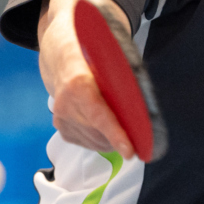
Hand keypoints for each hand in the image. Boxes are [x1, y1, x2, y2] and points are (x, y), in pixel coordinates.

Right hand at [38, 0, 134, 159]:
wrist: (59, 53)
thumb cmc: (89, 52)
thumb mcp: (106, 52)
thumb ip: (122, 72)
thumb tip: (143, 96)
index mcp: (78, 83)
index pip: (99, 115)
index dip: (115, 135)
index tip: (130, 151)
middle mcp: (65, 103)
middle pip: (99, 133)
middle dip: (121, 138)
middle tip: (139, 136)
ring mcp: (60, 117)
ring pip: (94, 142)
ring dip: (111, 140)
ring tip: (122, 128)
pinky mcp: (60, 127)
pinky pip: (87, 142)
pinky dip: (100, 138)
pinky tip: (105, 126)